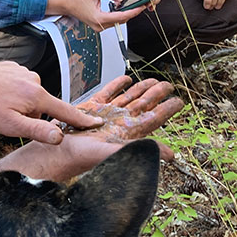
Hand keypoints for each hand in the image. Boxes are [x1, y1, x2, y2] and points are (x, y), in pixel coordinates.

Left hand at [0, 59, 103, 143]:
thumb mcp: (10, 125)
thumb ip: (37, 130)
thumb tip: (60, 137)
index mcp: (36, 95)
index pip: (65, 111)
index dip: (81, 120)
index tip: (98, 123)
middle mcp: (34, 79)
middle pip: (44, 105)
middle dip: (31, 115)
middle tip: (8, 117)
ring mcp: (23, 71)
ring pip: (30, 96)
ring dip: (20, 104)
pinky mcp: (13, 67)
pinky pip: (20, 85)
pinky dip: (13, 93)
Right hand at [0, 76, 180, 180]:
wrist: (57, 151)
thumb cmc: (83, 157)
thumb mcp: (116, 153)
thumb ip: (142, 151)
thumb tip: (170, 155)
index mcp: (128, 132)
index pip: (153, 118)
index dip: (167, 109)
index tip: (179, 101)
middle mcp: (119, 122)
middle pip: (143, 105)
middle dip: (156, 95)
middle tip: (168, 85)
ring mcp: (105, 114)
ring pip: (127, 97)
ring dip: (141, 88)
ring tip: (153, 81)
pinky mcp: (90, 108)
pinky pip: (107, 93)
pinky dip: (117, 85)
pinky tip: (126, 79)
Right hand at [48, 0, 147, 30]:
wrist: (68, 5)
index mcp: (100, 18)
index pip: (121, 16)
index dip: (133, 12)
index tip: (141, 7)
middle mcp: (100, 25)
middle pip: (121, 21)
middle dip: (131, 13)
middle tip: (140, 5)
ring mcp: (99, 27)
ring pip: (118, 22)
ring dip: (125, 15)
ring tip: (133, 6)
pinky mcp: (99, 26)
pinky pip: (113, 22)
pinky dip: (119, 16)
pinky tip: (122, 9)